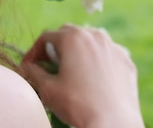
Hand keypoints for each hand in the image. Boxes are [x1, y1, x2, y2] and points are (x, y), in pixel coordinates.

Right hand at [21, 24, 144, 127]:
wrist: (114, 123)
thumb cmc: (78, 105)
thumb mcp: (48, 89)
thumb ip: (33, 73)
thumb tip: (26, 68)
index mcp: (73, 38)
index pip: (46, 37)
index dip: (34, 51)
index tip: (29, 66)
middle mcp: (94, 36)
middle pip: (68, 34)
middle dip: (56, 47)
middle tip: (49, 66)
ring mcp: (113, 47)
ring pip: (90, 41)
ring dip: (77, 52)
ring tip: (72, 71)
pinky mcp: (126, 61)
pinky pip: (106, 54)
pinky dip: (97, 61)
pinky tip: (93, 79)